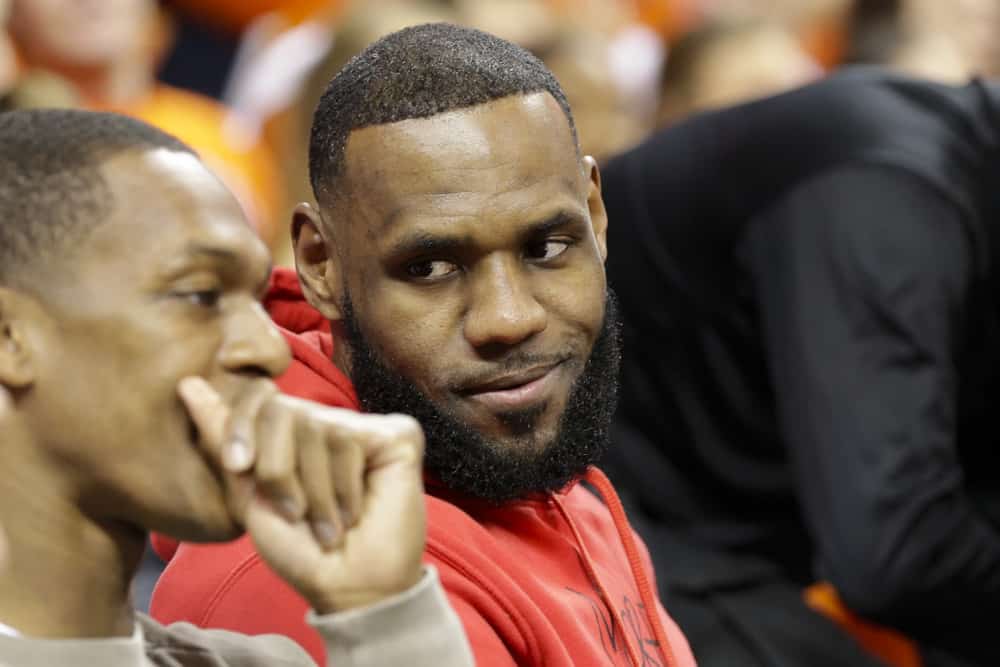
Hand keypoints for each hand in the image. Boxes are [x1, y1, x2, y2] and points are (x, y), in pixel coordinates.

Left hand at [178, 377, 425, 612]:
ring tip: (330, 525)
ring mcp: (364, 427)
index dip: (241, 428)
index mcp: (291, 435)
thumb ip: (222, 441)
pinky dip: (344, 486)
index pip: (259, 398)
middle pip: (281, 409)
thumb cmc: (299, 549)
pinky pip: (351, 440)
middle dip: (276, 469)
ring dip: (315, 491)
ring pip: (316, 428)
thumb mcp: (248, 496)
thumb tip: (187, 384)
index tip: (238, 467)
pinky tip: (355, 511)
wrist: (347, 585)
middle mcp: (328, 423)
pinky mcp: (397, 436)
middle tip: (294, 513)